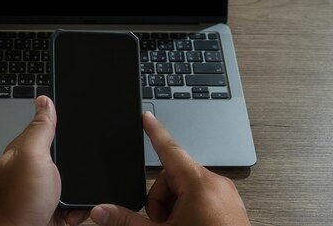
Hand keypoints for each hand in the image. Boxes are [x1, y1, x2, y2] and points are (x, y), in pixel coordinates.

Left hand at [0, 96, 87, 225]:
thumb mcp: (32, 155)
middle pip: (65, 155)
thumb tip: (44, 99)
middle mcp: (34, 169)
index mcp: (25, 150)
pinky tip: (72, 209)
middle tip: (72, 171)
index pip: (46, 128)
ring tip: (71, 195)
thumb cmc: (18, 202)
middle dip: (76, 162)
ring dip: (79, 188)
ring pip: (75, 180)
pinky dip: (79, 208)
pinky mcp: (55, 208)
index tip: (76, 126)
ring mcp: (44, 190)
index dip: (61, 125)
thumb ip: (40, 128)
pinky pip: (77, 203)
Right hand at [90, 112, 250, 225]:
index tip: (146, 116)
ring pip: (186, 190)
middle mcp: (216, 185)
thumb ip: (127, 220)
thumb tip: (101, 211)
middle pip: (172, 177)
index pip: (169, 149)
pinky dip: (189, 212)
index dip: (154, 131)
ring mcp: (227, 197)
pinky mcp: (232, 209)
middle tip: (161, 225)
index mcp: (199, 184)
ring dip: (173, 208)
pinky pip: (202, 199)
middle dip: (160, 200)